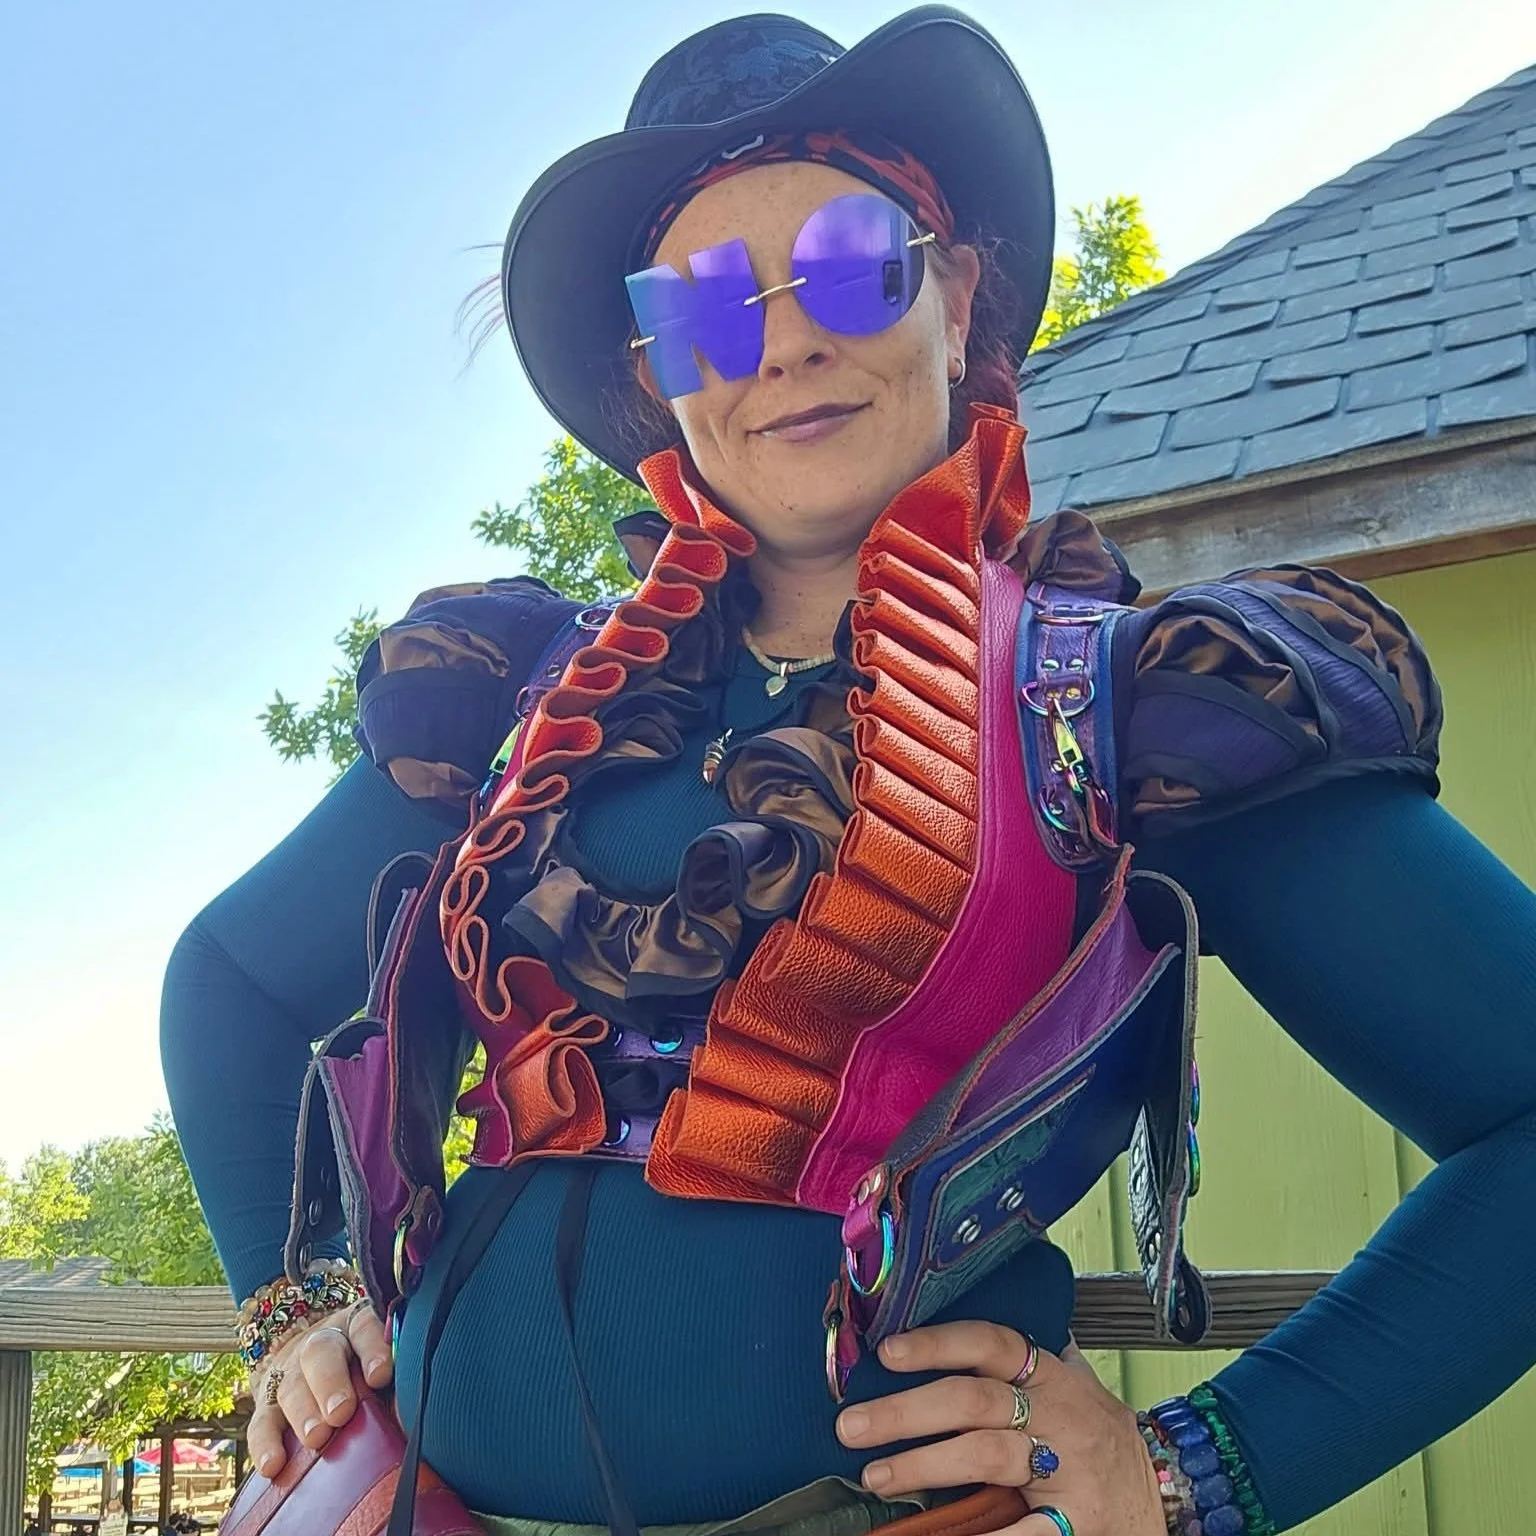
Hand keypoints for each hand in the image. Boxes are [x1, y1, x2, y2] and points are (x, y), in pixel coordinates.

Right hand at [246, 1300, 393, 1476]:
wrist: (317, 1362)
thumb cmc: (366, 1368)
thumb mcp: (383, 1363)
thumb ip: (399, 1380)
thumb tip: (419, 1410)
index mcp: (357, 1326)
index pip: (364, 1326)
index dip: (373, 1347)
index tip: (382, 1375)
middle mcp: (321, 1342)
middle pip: (320, 1352)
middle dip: (330, 1383)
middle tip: (341, 1412)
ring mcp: (289, 1371)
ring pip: (291, 1384)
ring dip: (303, 1412)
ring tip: (316, 1438)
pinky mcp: (266, 1402)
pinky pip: (261, 1421)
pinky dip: (264, 1444)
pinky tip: (272, 1465)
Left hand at [835, 1322, 1163, 1535]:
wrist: (1169, 1493)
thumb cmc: (1102, 1436)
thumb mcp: (1072, 1385)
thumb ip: (1026, 1359)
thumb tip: (956, 1322)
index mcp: (1050, 1376)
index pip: (991, 1342)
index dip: (938, 1342)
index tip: (888, 1351)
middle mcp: (1058, 1414)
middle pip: (973, 1401)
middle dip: (906, 1411)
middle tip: (850, 1425)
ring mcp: (1069, 1469)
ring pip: (986, 1456)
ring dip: (923, 1465)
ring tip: (876, 1475)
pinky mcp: (1079, 1522)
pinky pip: (1024, 1529)